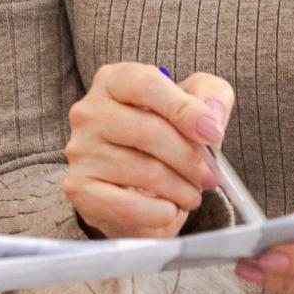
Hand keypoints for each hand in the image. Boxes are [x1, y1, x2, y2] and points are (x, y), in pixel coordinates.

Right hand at [62, 62, 235, 239]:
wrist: (133, 185)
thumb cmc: (165, 134)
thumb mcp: (194, 103)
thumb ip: (211, 97)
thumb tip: (212, 118)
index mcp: (113, 81)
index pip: (145, 84)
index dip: (184, 109)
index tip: (214, 134)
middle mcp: (89, 112)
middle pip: (148, 131)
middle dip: (190, 158)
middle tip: (211, 177)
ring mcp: (80, 151)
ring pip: (143, 171)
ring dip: (181, 189)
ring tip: (192, 194)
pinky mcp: (80, 188)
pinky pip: (127, 205)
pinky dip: (159, 212)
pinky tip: (170, 210)